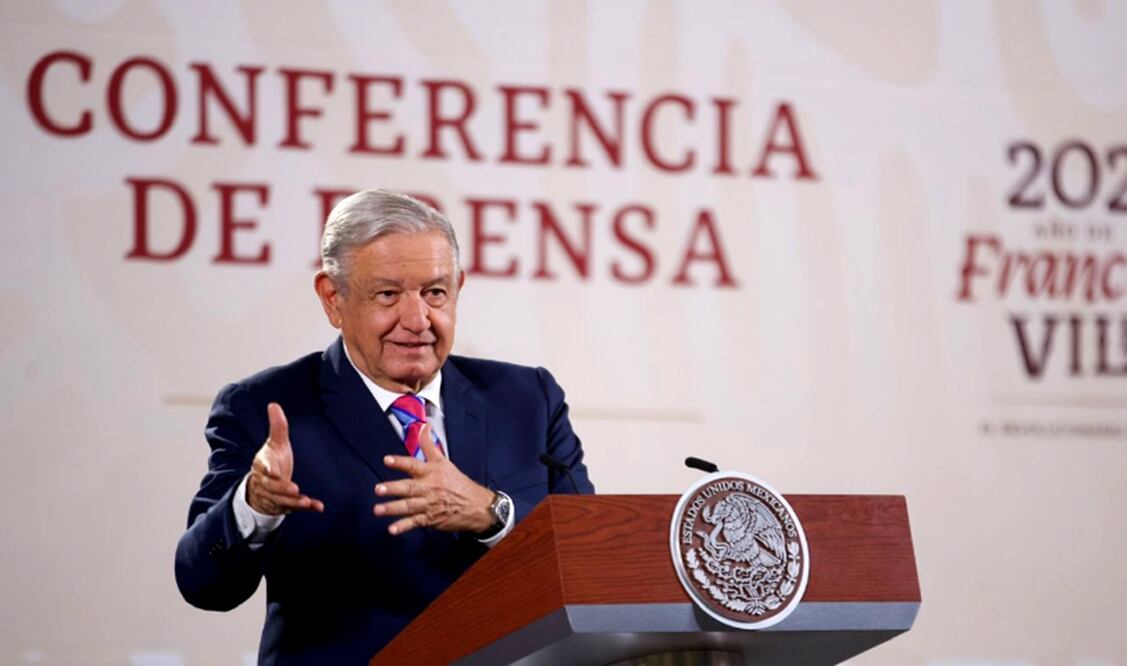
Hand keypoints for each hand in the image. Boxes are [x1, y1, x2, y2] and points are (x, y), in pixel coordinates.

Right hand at [246, 402, 324, 515]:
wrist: (261, 487)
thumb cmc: (271, 461)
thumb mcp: (275, 443)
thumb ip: (277, 427)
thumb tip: (273, 404)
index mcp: (263, 466)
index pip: (263, 468)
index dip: (267, 470)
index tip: (272, 472)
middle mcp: (267, 483)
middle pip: (273, 488)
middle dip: (282, 489)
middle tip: (294, 489)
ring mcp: (276, 496)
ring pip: (283, 501)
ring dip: (294, 502)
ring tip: (306, 501)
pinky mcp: (286, 505)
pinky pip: (296, 508)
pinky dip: (308, 508)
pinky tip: (319, 507)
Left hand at [373, 424, 493, 534]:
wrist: (476, 505)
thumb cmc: (458, 483)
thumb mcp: (444, 462)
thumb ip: (429, 445)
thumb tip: (424, 426)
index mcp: (431, 472)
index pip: (413, 465)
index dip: (400, 462)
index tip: (387, 460)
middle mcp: (429, 488)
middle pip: (409, 487)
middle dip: (393, 488)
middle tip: (378, 489)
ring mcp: (429, 504)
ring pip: (408, 506)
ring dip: (392, 508)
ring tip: (378, 509)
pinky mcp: (430, 519)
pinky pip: (414, 523)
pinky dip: (403, 526)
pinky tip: (392, 529)